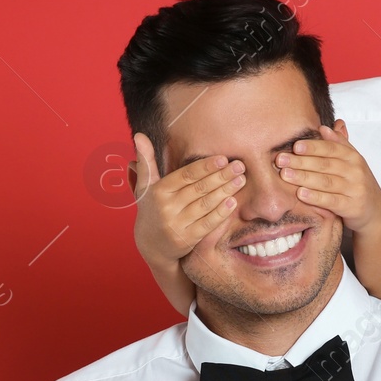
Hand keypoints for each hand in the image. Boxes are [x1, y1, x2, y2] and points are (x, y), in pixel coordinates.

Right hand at [131, 132, 244, 266]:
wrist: (151, 245)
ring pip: (205, 205)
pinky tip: (233, 202)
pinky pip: (207, 224)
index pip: (185, 176)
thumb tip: (139, 134)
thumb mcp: (145, 186)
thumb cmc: (152, 209)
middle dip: (221, 176)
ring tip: (241, 180)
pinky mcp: (187, 240)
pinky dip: (221, 213)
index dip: (205, 167)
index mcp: (158, 191)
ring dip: (225, 191)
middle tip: (239, 166)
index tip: (223, 158)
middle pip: (199, 189)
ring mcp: (177, 225)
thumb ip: (146, 161)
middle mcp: (166, 208)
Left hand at [274, 121, 380, 234]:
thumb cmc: (356, 183)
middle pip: (325, 164)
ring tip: (285, 175)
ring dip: (304, 177)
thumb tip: (324, 127)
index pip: (331, 148)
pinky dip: (315, 197)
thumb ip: (338, 145)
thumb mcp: (351, 162)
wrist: (375, 211)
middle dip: (301, 161)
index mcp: (353, 156)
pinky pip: (331, 201)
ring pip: (326, 181)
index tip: (294, 145)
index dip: (313, 146)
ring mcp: (355, 189)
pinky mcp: (352, 207)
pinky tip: (300, 193)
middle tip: (280, 160)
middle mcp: (356, 171)